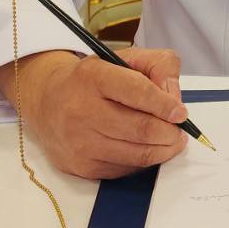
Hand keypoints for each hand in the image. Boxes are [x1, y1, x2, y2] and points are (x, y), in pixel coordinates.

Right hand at [0, 46, 188, 178]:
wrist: (47, 102)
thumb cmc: (93, 80)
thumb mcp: (123, 58)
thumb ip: (158, 66)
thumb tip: (175, 99)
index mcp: (93, 76)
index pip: (138, 91)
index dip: (165, 104)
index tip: (181, 113)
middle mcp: (82, 110)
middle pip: (142, 129)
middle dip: (170, 132)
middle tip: (180, 130)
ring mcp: (80, 142)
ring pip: (138, 154)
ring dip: (164, 150)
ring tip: (170, 140)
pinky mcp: (82, 167)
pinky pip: (127, 169)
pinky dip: (143, 161)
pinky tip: (145, 148)